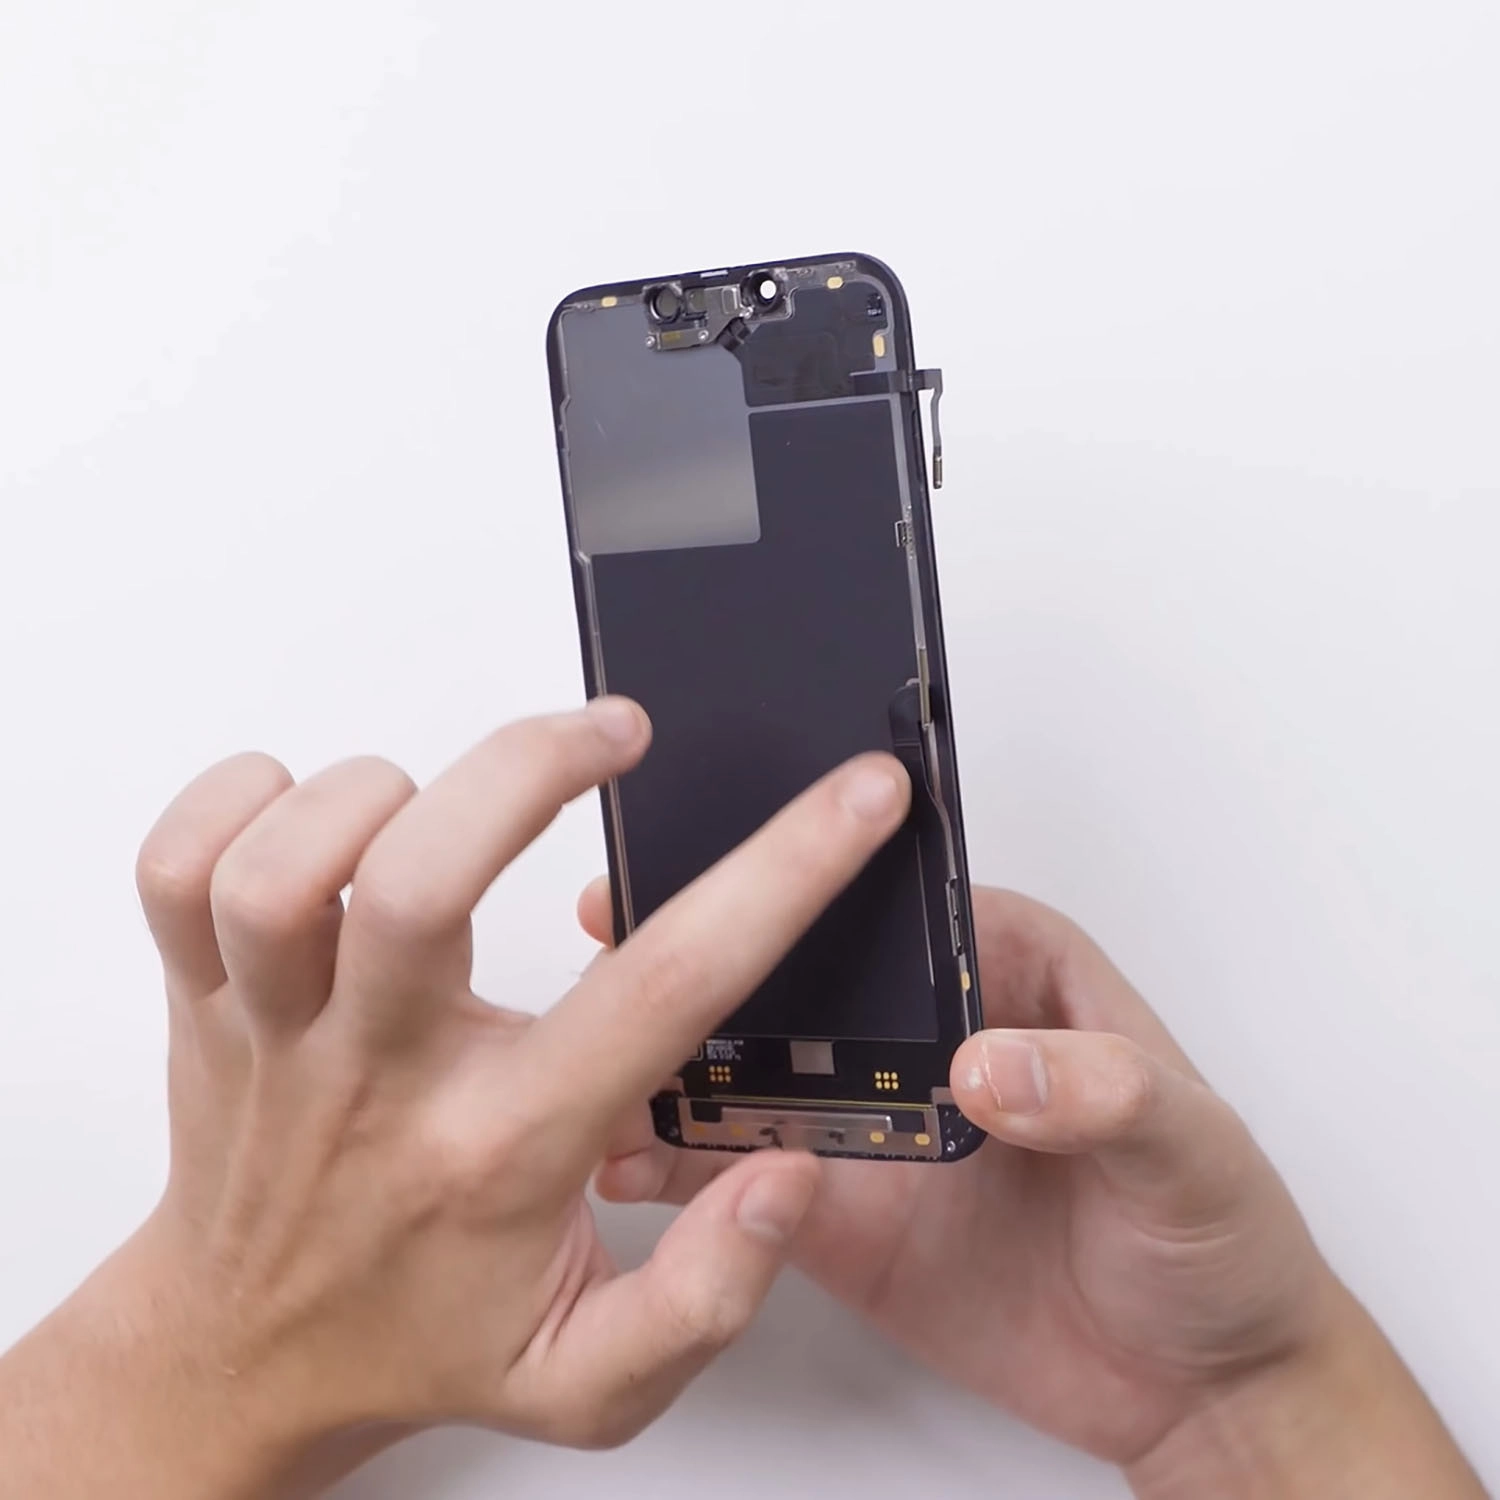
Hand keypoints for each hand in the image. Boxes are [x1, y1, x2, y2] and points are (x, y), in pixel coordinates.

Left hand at [0, 701, 912, 1499]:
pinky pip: (178, 866)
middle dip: (533, 768)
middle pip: (423, 883)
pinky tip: (315, 810)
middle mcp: (381, 1078)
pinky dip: (239, 799)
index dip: (782, 874)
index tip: (855, 799)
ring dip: (377, 789)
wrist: (243, 1355)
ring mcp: (276, 1033)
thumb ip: (707, 1294)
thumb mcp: (592, 1377)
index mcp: (500, 1150)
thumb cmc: (419, 1337)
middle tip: (615, 731)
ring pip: (286, 868)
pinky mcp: (201, 998)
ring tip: (443, 793)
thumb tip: (785, 1175)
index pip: (663, 992)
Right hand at [589, 885, 1472, 1489]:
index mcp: (1010, 970)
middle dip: (712, 961)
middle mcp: (926, 1031)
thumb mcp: (1189, 1147)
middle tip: (625, 956)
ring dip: (681, 1067)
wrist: (1200, 1387)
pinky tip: (635, 1166)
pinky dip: (688, 1171)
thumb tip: (989, 1062)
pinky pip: (750, 1179)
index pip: (897, 898)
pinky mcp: (845, 1211)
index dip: (814, 878)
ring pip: (756, 1071)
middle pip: (802, 974)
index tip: (737, 875)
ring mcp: (876, 1122)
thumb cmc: (1221, 1236)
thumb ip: (1099, 1092)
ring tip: (604, 1069)